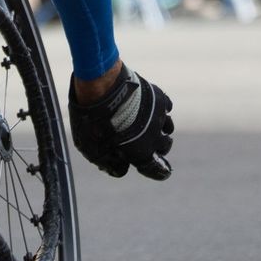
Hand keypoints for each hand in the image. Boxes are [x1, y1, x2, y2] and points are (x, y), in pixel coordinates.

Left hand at [68, 64, 173, 179]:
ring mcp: (158, 115)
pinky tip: (150, 108)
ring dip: (161, 129)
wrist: (100, 88)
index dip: (159, 172)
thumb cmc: (92, 121)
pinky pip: (166, 106)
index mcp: (141, 152)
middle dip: (158, 148)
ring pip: (168, 126)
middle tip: (146, 144)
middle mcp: (155, 136)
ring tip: (148, 126)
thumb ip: (108, 163)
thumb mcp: (92, 150)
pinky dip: (162, 109)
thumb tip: (121, 170)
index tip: (161, 172)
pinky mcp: (157, 96)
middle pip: (165, 146)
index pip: (158, 170)